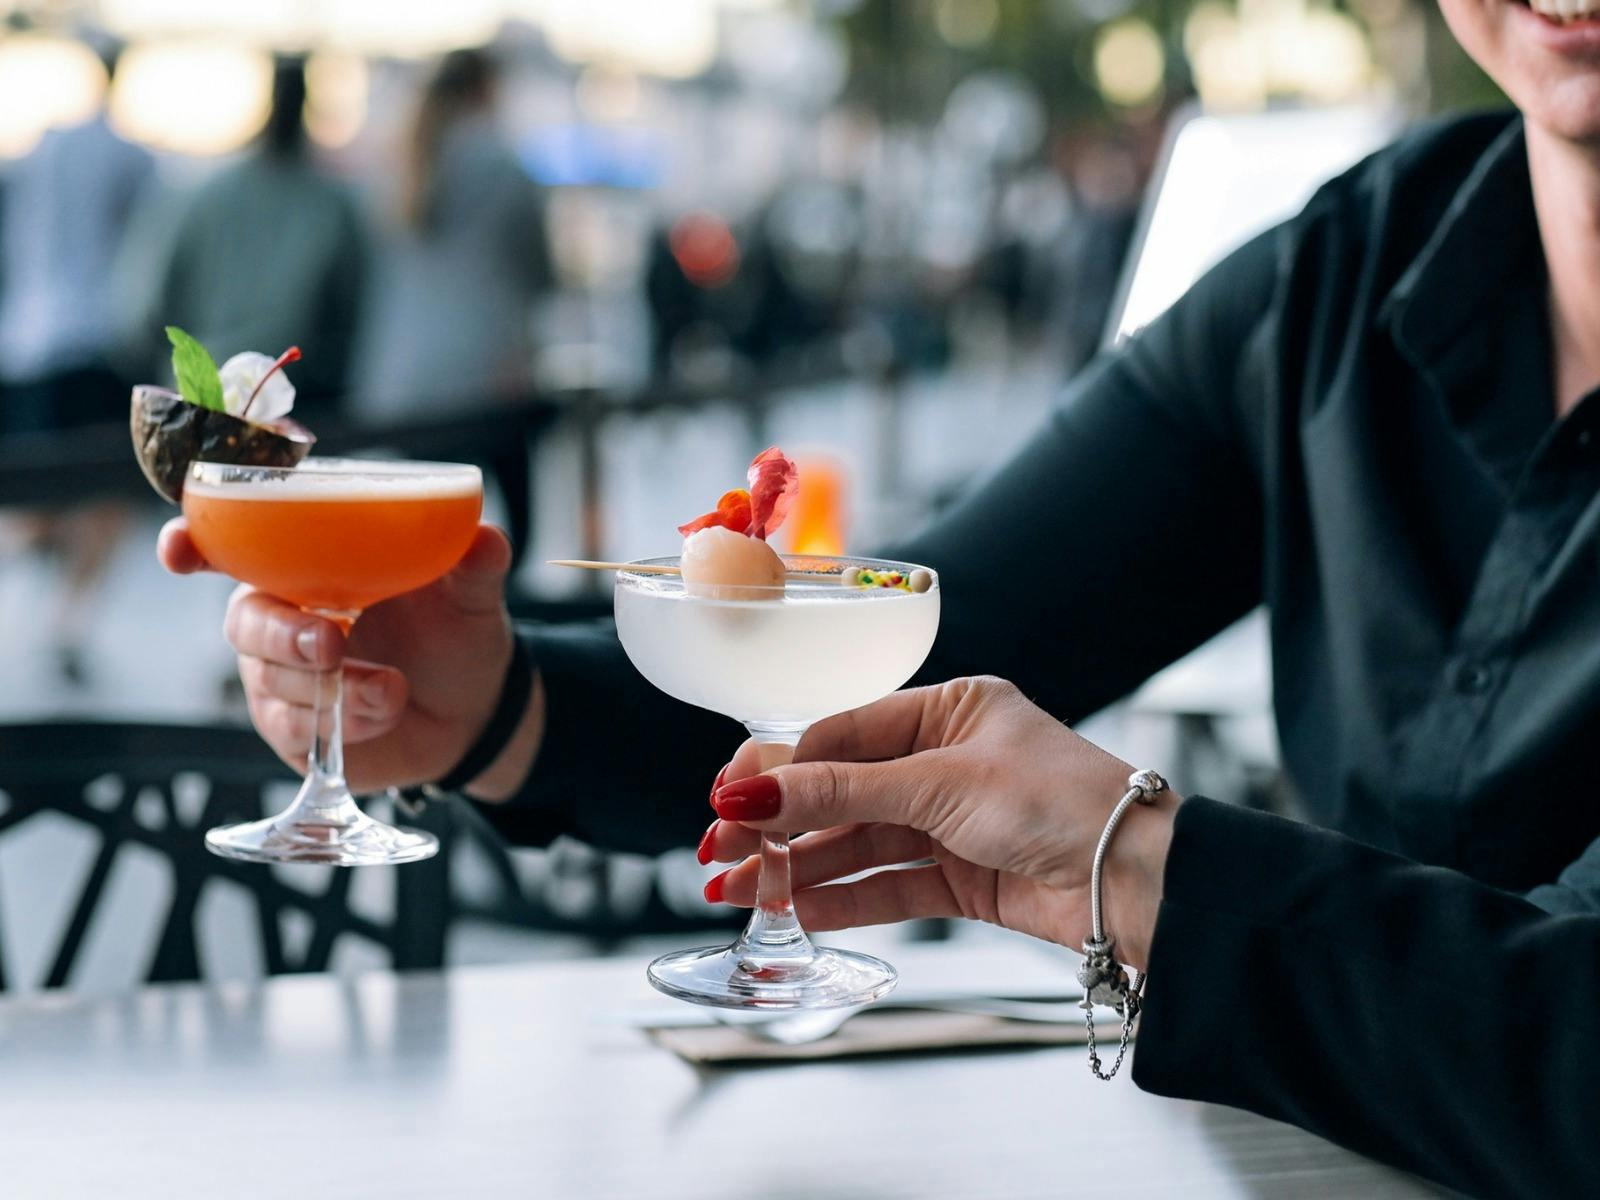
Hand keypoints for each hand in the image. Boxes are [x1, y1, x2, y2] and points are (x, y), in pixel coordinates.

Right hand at [158, 518, 542, 796]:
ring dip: (334, 689)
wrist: (476, 710)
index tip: (179, 550)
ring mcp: (282, 675)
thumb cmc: (457, 634)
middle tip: (331, 644)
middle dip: (282, 634)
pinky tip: (383, 712)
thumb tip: (486, 537)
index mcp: (312, 565)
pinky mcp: (293, 729)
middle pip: (245, 619)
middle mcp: (284, 614)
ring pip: (272, 679)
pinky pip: (294, 727)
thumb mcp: (472, 596)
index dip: (195, 542)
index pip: (235, 544)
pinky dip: (342, 723)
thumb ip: (474, 564)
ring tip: (392, 690)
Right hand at [699, 677, 1178, 968]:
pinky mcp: (966, 878)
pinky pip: (890, 886)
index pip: (842, 734)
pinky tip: (798, 910)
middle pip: (843, 791)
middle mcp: (948, 761)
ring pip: (859, 843)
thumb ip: (839, 791)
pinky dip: (844, 899)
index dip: (781, 768)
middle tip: (718, 850)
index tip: (728, 797)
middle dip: (779, 824)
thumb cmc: (1063, 800)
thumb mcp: (939, 784)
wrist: (1141, 881)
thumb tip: (750, 790)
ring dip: (800, 868)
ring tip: (740, 892)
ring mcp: (956, 822)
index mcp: (951, 709)